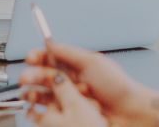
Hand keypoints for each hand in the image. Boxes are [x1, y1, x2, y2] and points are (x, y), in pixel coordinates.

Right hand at [20, 44, 158, 126]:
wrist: (130, 113)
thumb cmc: (119, 87)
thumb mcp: (93, 62)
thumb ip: (69, 52)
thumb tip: (50, 42)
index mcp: (77, 66)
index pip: (51, 58)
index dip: (39, 57)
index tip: (30, 58)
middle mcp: (72, 82)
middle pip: (45, 76)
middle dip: (34, 75)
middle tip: (27, 78)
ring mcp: (71, 99)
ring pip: (46, 94)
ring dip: (36, 92)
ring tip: (31, 94)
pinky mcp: (71, 115)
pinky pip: (53, 111)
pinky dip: (45, 108)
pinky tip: (41, 107)